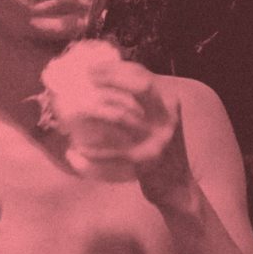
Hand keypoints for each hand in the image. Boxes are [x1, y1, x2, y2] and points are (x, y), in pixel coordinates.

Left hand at [57, 59, 193, 205]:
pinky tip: (75, 152)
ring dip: (94, 112)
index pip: (143, 75)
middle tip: (87, 78)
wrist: (178, 185)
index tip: (93, 68)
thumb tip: (105, 85)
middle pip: (141, 87)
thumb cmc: (159, 148)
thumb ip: (142, 103)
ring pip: (121, 117)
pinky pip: (113, 153)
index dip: (117, 68)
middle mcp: (166, 117)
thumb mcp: (159, 120)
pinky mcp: (145, 160)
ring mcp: (157, 138)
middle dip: (112, 77)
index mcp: (168, 103)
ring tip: (74, 112)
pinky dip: (92, 152)